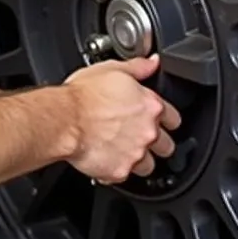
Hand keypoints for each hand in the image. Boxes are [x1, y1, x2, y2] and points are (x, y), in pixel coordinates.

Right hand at [64, 54, 180, 183]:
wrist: (63, 120)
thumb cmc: (82, 96)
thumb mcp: (112, 69)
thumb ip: (138, 67)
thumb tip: (152, 62)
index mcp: (150, 106)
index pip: (174, 118)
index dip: (165, 119)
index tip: (157, 120)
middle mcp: (148, 132)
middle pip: (166, 146)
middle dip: (155, 143)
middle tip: (137, 137)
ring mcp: (135, 154)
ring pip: (149, 166)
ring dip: (138, 159)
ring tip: (121, 151)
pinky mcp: (119, 171)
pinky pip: (124, 176)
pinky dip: (116, 169)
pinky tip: (106, 159)